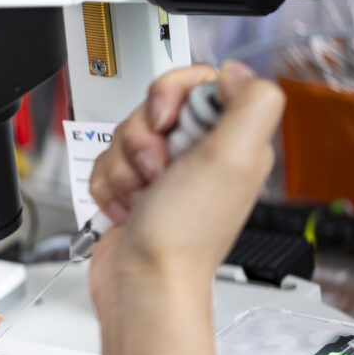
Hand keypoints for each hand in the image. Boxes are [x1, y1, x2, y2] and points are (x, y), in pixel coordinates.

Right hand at [88, 61, 285, 315]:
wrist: (142, 281)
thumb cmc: (183, 234)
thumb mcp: (234, 158)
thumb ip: (249, 101)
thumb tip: (232, 73)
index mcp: (231, 139)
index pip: (198, 81)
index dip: (171, 94)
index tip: (166, 122)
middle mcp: (199, 154)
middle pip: (153, 106)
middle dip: (141, 137)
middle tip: (156, 169)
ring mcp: (162, 173)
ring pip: (123, 135)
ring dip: (122, 166)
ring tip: (142, 195)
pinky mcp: (131, 189)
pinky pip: (103, 163)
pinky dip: (107, 186)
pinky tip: (127, 208)